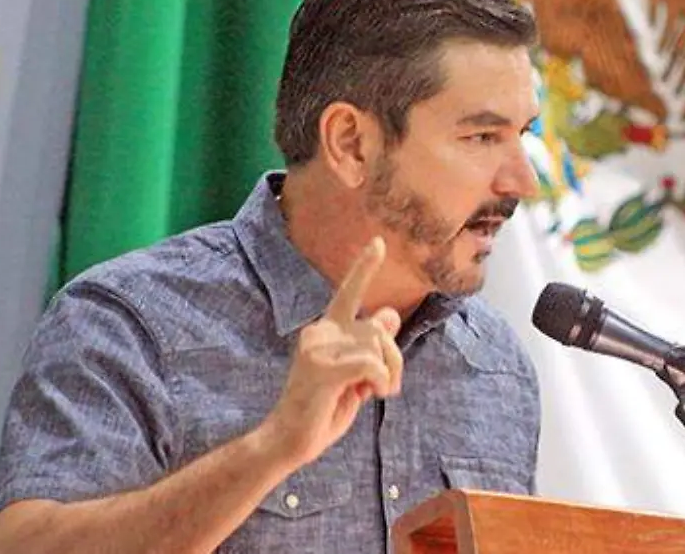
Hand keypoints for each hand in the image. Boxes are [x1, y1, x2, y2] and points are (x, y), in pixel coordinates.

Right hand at [260, 236, 402, 467]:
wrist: (290, 441)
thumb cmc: (324, 409)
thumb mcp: (355, 375)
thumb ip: (369, 347)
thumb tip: (389, 315)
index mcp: (325, 331)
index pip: (349, 292)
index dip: (365, 267)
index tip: (380, 242)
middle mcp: (318, 332)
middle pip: (378, 328)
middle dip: (395, 359)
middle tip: (386, 387)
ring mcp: (317, 348)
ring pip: (378, 345)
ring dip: (389, 374)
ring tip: (373, 394)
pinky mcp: (322, 368)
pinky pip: (372, 364)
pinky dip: (381, 381)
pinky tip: (369, 396)